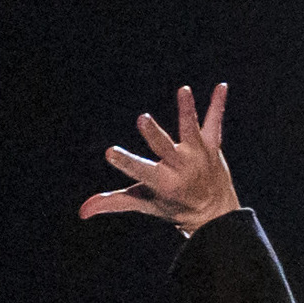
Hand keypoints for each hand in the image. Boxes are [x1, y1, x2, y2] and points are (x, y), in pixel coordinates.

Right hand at [79, 82, 240, 234]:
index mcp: (163, 183)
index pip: (140, 170)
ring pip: (191, 130)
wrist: (217, 214)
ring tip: (183, 90)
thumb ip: (114, 202)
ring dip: (187, 110)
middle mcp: (181, 168)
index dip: (125, 161)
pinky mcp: (212, 145)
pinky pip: (214, 122)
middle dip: (154, 135)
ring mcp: (198, 155)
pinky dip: (218, 104)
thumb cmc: (174, 205)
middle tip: (143, 119)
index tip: (110, 152)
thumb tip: (82, 212)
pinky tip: (222, 86)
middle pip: (165, 148)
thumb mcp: (145, 204)